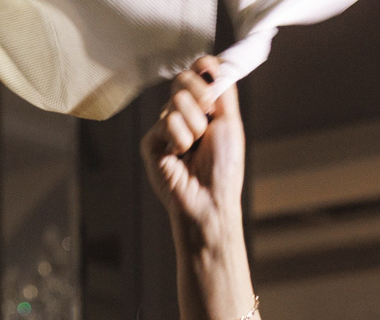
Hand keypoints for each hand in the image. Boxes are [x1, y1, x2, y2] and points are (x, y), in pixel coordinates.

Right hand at [142, 60, 244, 241]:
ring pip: (176, 102)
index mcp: (202, 107)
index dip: (204, 71)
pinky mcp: (150, 143)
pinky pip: (166, 122)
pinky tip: (180, 156)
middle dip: (202, 98)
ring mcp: (164, 128)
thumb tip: (213, 61)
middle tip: (208, 124)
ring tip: (195, 149)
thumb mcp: (230, 120)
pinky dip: (180, 139)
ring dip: (195, 126)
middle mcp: (182, 114)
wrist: (209, 198)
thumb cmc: (223, 166)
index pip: (197, 71)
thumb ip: (223, 89)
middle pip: (183, 79)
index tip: (213, 83)